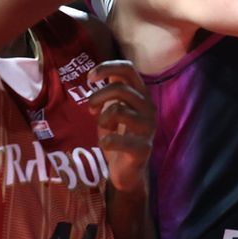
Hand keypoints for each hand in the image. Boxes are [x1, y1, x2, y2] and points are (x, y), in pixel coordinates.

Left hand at [87, 61, 156, 192]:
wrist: (128, 171)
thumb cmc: (119, 135)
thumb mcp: (114, 108)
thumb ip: (110, 92)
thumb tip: (95, 74)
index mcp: (141, 95)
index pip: (128, 69)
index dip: (107, 68)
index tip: (89, 78)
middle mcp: (148, 108)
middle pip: (119, 88)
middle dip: (97, 96)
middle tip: (90, 109)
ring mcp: (148, 128)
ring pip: (118, 110)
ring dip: (102, 119)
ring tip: (103, 128)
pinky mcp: (143, 148)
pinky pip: (117, 139)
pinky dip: (105, 141)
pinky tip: (105, 145)